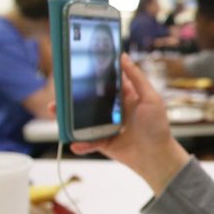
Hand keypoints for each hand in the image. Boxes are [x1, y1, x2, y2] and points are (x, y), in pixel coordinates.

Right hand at [69, 54, 189, 194]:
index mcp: (125, 96)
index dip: (92, 73)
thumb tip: (123, 56)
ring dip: (68, 116)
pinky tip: (75, 143)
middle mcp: (113, 109)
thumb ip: (136, 77)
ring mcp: (106, 126)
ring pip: (83, 119)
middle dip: (73, 95)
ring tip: (55, 111)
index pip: (105, 81)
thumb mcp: (151, 98)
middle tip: (59, 89)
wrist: (157, 157)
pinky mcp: (103, 142)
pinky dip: (81, 143)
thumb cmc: (158, 127)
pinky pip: (88, 141)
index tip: (77, 65)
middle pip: (89, 99)